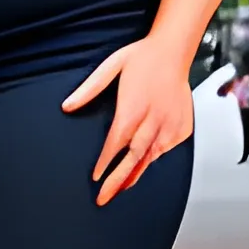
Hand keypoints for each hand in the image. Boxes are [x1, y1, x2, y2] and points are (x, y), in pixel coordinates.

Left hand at [63, 34, 194, 204]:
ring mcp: (170, 125)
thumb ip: (88, 89)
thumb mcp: (111, 67)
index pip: (116, 142)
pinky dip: (154, 158)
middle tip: (104, 198)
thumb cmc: (142, 57)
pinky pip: (165, 149)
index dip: (106, 162)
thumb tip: (67, 105)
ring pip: (151, 157)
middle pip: (134, 158)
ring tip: (121, 188)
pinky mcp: (182, 127)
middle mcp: (154, 119)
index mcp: (134, 107)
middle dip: (118, 180)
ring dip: (136, 174)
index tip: (96, 177)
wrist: (174, 50)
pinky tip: (143, 163)